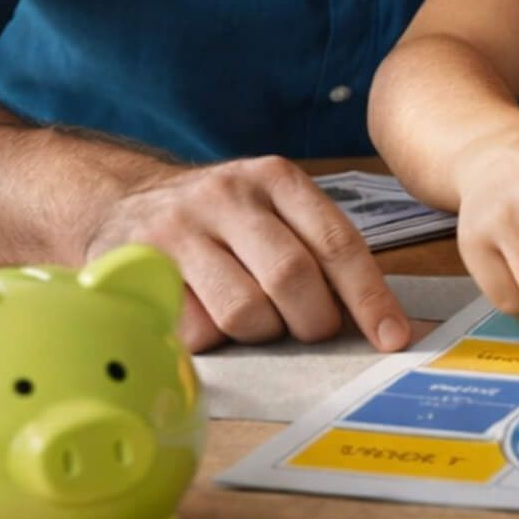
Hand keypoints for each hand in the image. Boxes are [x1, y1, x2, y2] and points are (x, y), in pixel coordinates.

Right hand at [82, 157, 407, 354]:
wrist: (125, 203)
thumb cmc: (221, 222)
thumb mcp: (273, 212)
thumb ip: (318, 251)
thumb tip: (378, 320)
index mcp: (275, 178)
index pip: (335, 241)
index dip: (369, 296)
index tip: (392, 337)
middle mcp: (227, 195)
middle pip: (292, 277)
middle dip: (312, 321)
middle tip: (311, 330)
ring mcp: (178, 228)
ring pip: (244, 310)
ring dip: (262, 333)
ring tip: (256, 319)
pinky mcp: (137, 266)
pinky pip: (195, 329)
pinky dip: (214, 340)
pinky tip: (208, 317)